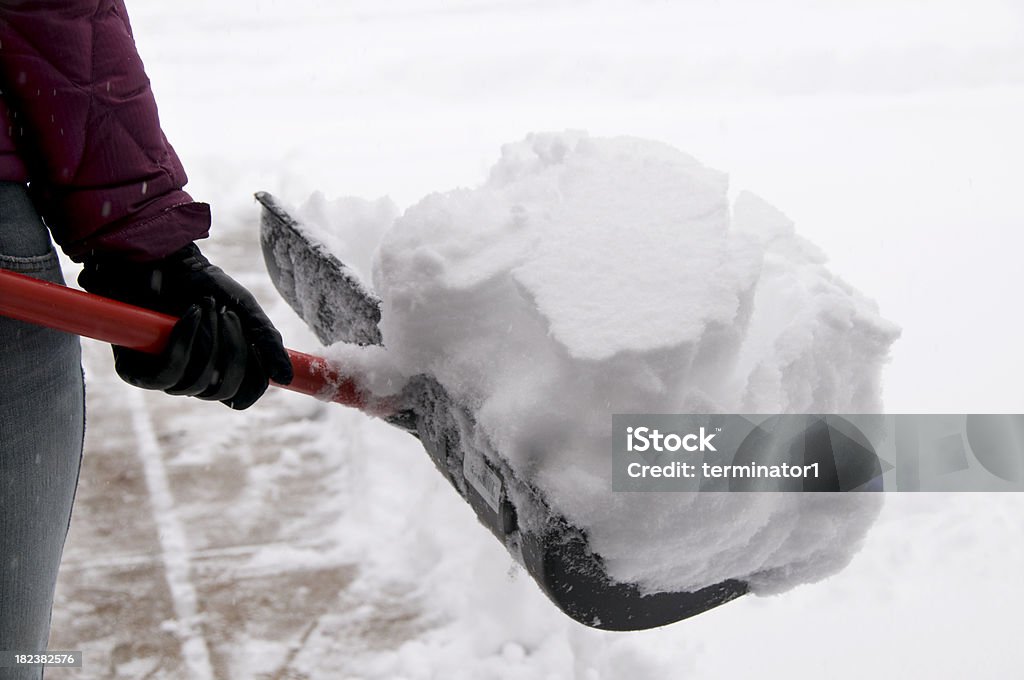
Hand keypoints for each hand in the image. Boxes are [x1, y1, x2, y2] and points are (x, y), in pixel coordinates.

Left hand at [79, 243, 292, 408]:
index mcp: (220, 370)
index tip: (256, 345)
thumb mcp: (245, 310)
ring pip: (197, 383)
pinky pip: (168, 375)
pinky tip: (188, 315)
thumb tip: (285, 377)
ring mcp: (166, 378)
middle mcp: (194, 379)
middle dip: (231, 348)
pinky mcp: (137, 373)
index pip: (243, 397)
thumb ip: (267, 342)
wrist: (165, 260)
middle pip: (224, 391)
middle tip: (226, 314)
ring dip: (206, 338)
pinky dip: (183, 343)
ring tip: (202, 306)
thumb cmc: (204, 285)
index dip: (254, 379)